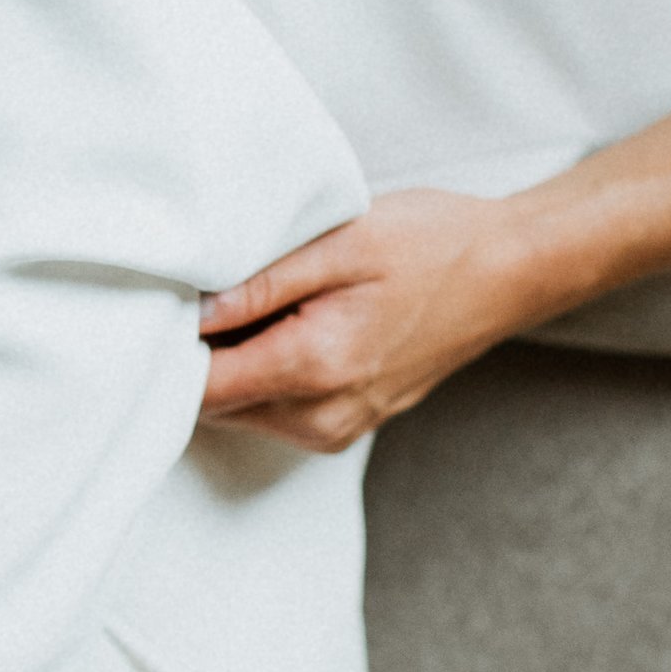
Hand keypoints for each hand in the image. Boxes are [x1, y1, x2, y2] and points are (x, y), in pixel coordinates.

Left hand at [198, 187, 542, 448]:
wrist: (510, 271)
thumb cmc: (433, 244)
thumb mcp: (341, 242)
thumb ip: (259, 283)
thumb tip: (188, 311)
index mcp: (316, 367)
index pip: (200, 388)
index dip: (167, 348)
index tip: (161, 304)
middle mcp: (322, 416)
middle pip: (214, 403)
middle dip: (197, 353)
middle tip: (208, 287)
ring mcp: (336, 429)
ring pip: (240, 409)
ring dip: (232, 362)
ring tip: (259, 299)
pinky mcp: (344, 426)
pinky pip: (273, 410)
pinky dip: (262, 372)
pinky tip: (284, 323)